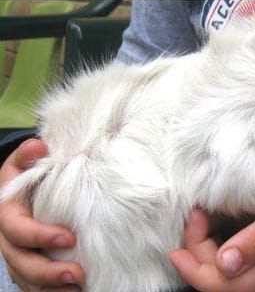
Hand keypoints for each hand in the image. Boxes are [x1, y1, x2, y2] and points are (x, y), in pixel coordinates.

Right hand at [0, 139, 83, 290]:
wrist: (23, 192)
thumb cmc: (30, 176)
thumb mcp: (25, 162)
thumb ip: (28, 156)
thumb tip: (37, 145)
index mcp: (7, 214)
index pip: (18, 230)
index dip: (39, 236)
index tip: (69, 238)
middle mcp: (8, 240)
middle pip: (21, 262)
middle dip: (47, 271)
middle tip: (77, 273)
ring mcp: (17, 257)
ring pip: (27, 279)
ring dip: (51, 288)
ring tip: (79, 288)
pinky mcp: (29, 269)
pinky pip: (35, 287)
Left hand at [169, 177, 254, 291]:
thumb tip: (224, 264)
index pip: (218, 285)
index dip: (193, 268)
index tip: (179, 244)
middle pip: (214, 276)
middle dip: (196, 248)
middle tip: (198, 212)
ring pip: (218, 264)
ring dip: (203, 241)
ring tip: (203, 211)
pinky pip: (228, 251)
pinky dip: (215, 235)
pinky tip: (215, 215)